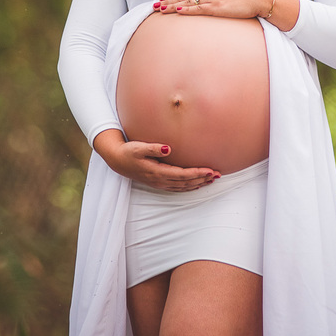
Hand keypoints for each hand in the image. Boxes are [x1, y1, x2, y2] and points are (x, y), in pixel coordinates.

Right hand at [93, 129, 218, 190]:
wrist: (117, 161)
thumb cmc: (128, 152)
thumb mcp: (138, 147)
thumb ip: (153, 148)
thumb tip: (168, 148)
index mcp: (157, 172)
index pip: (182, 174)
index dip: (197, 173)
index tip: (210, 170)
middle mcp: (160, 180)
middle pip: (186, 182)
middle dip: (202, 179)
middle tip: (218, 175)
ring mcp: (159, 183)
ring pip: (183, 186)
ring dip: (198, 184)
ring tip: (212, 180)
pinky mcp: (158, 183)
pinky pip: (177, 188)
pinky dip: (189, 187)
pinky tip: (197, 185)